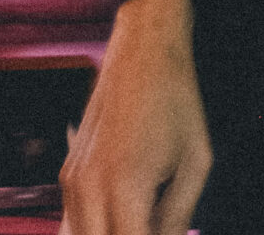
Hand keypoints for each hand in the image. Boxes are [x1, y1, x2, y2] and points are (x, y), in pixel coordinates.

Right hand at [60, 0, 211, 234]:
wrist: (144, 47)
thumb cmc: (174, 98)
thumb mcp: (195, 162)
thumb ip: (180, 218)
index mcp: (124, 186)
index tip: (167, 233)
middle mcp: (89, 187)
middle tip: (153, 224)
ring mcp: (73, 181)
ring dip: (110, 234)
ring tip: (142, 218)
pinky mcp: (68, 173)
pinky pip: (72, 223)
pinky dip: (95, 229)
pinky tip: (123, 219)